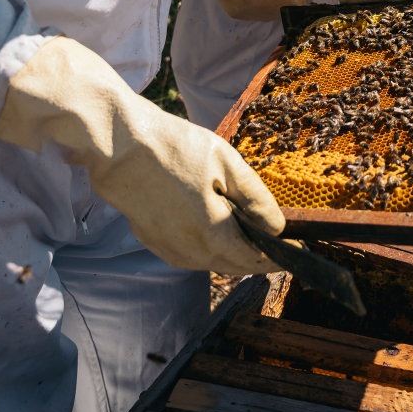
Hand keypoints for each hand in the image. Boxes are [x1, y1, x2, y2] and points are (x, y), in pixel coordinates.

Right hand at [0, 37, 283, 273]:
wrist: (119, 146)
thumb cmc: (174, 148)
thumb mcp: (227, 164)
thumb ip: (256, 200)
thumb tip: (276, 227)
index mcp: (213, 235)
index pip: (254, 260)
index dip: (277, 258)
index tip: (293, 254)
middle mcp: (189, 252)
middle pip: (232, 265)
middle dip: (255, 258)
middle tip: (273, 244)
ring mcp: (166, 248)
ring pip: (208, 263)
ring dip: (230, 255)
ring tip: (247, 236)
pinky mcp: (150, 240)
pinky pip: (187, 254)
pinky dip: (205, 249)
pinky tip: (210, 229)